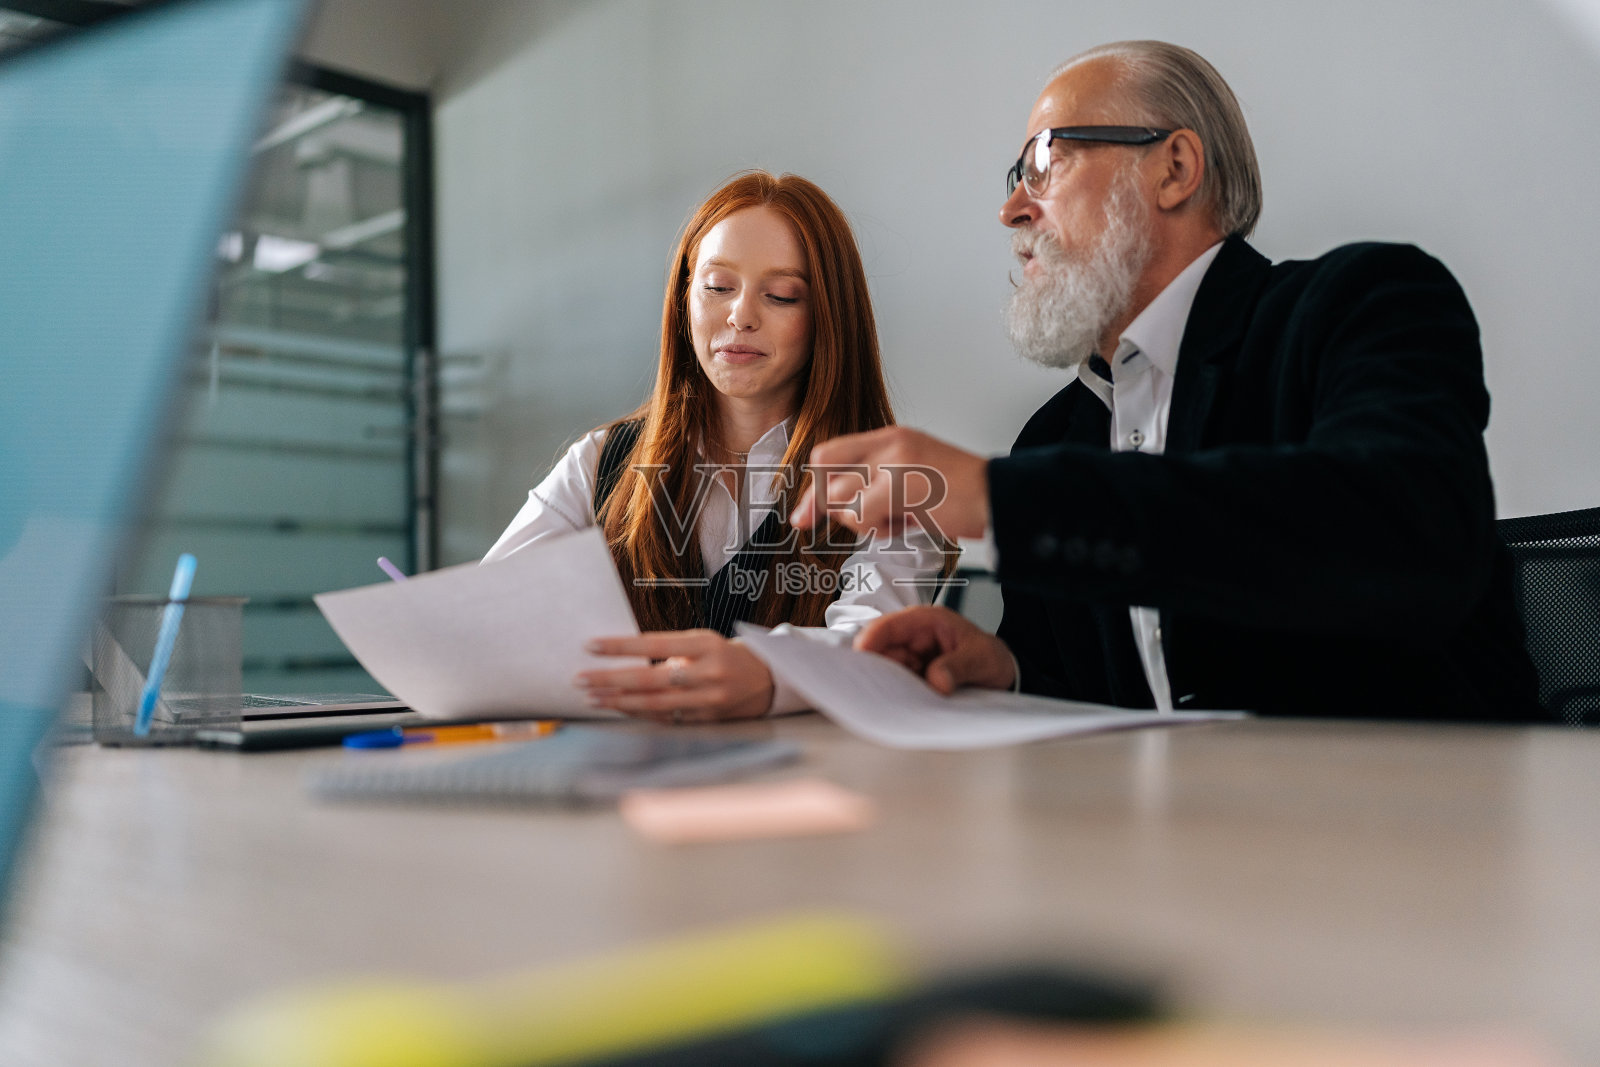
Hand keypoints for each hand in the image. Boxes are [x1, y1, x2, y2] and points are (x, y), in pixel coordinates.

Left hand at [575, 630, 773, 722]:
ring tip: (592, 697)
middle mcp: (708, 672)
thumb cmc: (724, 655)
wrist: (767, 680)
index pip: (655, 643)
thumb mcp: (703, 641)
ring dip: (619, 701)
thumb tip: (624, 657)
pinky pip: (666, 718)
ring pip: (655, 703)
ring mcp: (709, 699)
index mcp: (706, 644)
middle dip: (611, 679)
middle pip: (650, 678)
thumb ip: (669, 649)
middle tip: (581, 678)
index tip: (591, 645)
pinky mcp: (707, 719)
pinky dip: (639, 713)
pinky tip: (618, 707)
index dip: (621, 646)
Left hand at [789, 426, 989, 540]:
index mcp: (892, 438)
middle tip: (849, 522)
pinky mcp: (901, 482)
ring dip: (860, 521)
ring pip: (840, 495)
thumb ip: (876, 486)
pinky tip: (902, 526)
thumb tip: (831, 508)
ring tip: (895, 523)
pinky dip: (875, 530)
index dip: (814, 486)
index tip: (805, 516)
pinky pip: (861, 512)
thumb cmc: (962, 498)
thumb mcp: (914, 480)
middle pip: (823, 467)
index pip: (831, 453)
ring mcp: (894, 460)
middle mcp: (889, 443)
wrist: (1002, 497)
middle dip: (824, 502)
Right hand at [854, 606, 1016, 694]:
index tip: (861, 656)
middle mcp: (911, 640)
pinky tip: (897, 709)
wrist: (1003, 674)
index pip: (888, 627)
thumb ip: (959, 666)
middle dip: (873, 670)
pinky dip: (894, 697)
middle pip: (879, 652)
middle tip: (870, 691)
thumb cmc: (992, 657)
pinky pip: (896, 687)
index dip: (870, 640)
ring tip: (888, 704)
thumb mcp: (983, 658)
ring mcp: (910, 661)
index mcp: (925, 622)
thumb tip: (936, 681)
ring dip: (884, 687)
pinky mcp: (912, 679)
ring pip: (884, 672)